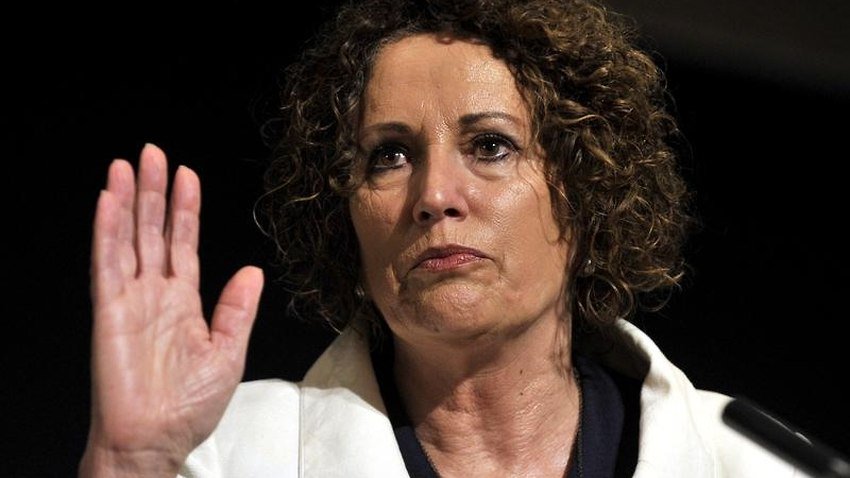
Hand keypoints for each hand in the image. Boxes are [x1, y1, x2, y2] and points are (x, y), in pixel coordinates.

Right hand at [80, 144, 263, 476]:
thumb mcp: (227, 352)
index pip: (183, 244)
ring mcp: (130, 301)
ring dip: (127, 201)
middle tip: (152, 153)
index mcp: (183, 302)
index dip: (185, 209)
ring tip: (127, 165)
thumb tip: (251, 270)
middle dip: (154, 192)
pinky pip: (107, 264)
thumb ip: (236, 309)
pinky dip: (106, 232)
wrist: (157, 440)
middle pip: (153, 232)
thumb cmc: (189, 407)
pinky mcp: (108, 312)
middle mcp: (155, 295)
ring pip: (128, 239)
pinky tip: (107, 202)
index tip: (187, 175)